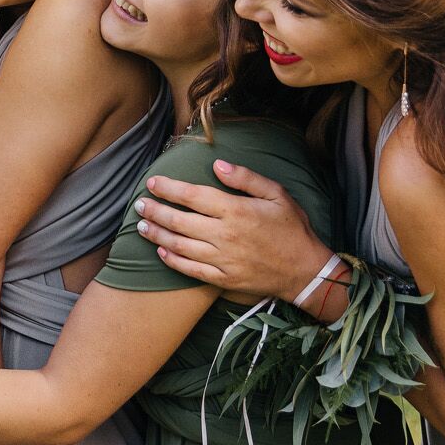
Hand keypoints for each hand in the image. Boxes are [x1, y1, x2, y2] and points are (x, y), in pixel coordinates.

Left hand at [133, 161, 336, 303]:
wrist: (306, 271)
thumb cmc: (293, 229)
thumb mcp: (277, 194)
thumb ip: (246, 178)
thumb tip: (217, 165)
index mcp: (236, 211)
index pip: (193, 196)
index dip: (169, 188)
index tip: (153, 182)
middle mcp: (224, 235)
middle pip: (179, 221)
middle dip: (155, 211)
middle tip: (139, 204)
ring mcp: (222, 260)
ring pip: (179, 246)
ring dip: (157, 235)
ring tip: (141, 225)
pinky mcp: (223, 279)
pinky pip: (190, 270)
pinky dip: (172, 261)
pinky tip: (160, 252)